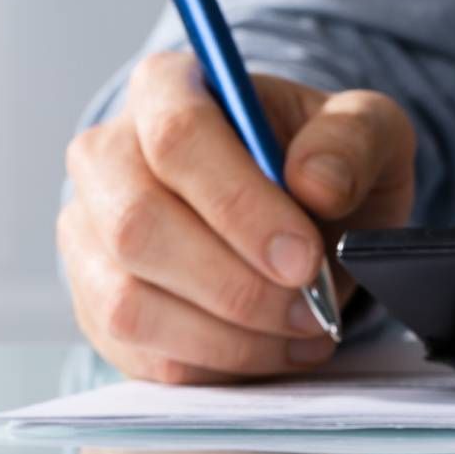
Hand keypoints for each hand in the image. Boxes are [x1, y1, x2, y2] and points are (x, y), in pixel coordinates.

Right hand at [60, 51, 415, 382]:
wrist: (299, 215)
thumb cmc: (321, 162)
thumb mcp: (366, 131)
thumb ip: (353, 141)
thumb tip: (316, 181)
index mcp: (167, 88)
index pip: (177, 138)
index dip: (240, 206)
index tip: (304, 257)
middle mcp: (106, 155)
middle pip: (137, 227)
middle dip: (236, 286)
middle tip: (311, 310)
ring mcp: (88, 233)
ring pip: (129, 302)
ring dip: (227, 337)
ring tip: (301, 334)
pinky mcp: (93, 302)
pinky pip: (138, 352)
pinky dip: (213, 365)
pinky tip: (269, 351)